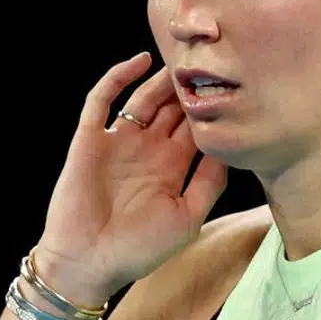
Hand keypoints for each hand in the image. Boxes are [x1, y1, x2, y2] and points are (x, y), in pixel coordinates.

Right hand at [33, 51, 227, 304]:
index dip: (210, 108)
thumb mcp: (187, 218)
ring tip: (181, 57)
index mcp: (171, 168)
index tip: (233, 84)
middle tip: (210, 60)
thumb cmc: (138, 250)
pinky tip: (140, 62)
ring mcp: (118, 142)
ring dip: (160, 79)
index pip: (195, 128)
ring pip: (143, 98)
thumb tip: (229, 147)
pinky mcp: (90, 139)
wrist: (87, 262)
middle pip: (172, 108)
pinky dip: (118, 78)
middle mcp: (146, 150)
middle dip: (188, 86)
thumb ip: (209, 183)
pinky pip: (102, 100)